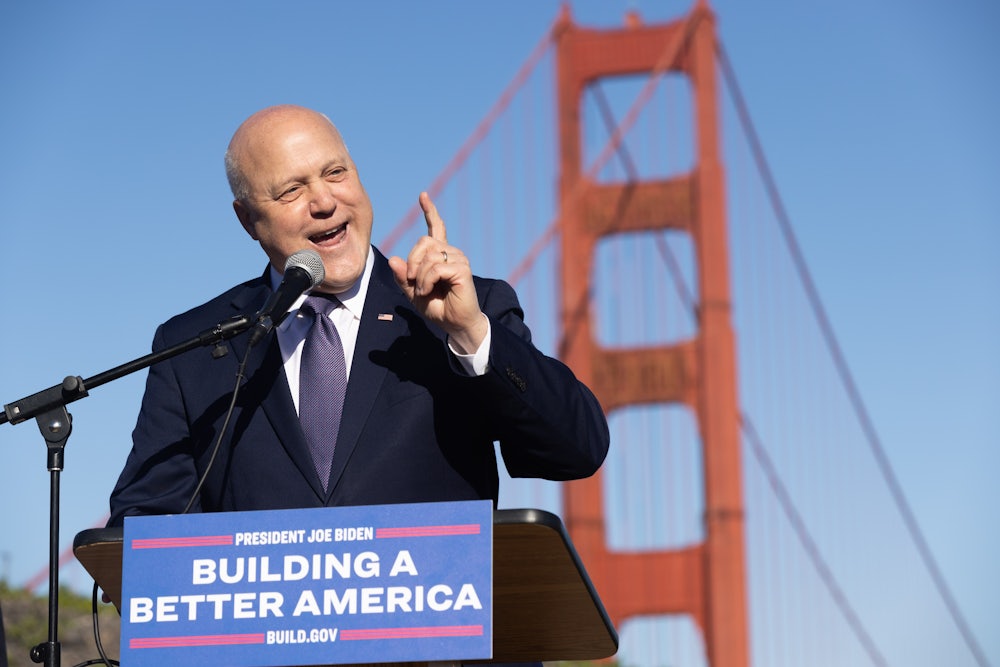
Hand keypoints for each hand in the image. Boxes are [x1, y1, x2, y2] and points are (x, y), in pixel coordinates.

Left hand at [389, 192, 487, 352]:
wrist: (456, 323)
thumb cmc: (437, 307)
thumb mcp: (413, 292)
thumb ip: (403, 277)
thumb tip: (394, 259)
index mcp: (441, 255)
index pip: (436, 228)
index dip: (430, 212)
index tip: (423, 196)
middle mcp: (451, 253)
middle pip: (423, 243)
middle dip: (412, 262)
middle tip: (413, 282)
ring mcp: (459, 259)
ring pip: (428, 257)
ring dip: (419, 277)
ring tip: (423, 291)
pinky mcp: (462, 269)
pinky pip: (436, 268)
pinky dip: (426, 281)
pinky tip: (428, 291)